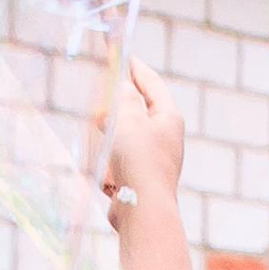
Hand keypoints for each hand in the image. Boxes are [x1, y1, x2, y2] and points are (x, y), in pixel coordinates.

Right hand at [101, 59, 193, 269]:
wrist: (142, 211)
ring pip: (126, 141)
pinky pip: (121, 167)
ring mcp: (155, 162)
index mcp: (168, 119)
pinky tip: (108, 180)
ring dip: (111, 142)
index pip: (153, 85)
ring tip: (100, 142)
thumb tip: (126, 88)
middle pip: (140, 113)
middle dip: (119, 109)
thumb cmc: (138, 160)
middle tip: (103, 100)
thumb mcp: (128, 119)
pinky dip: (111, 169)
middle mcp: (166, 139)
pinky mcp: (142, 183)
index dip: (139, 70)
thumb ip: (125, 98)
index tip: (128, 59)